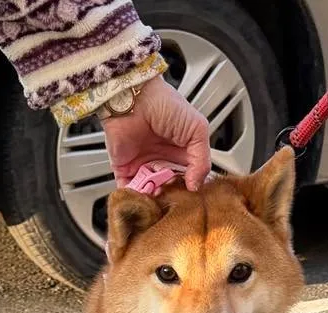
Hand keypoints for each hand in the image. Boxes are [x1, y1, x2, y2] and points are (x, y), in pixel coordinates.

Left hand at [102, 74, 210, 190]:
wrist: (133, 99)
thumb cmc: (163, 104)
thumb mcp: (196, 129)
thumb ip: (202, 159)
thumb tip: (196, 185)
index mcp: (181, 151)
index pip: (190, 177)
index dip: (191, 185)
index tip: (192, 191)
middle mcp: (163, 160)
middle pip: (171, 188)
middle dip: (172, 193)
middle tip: (173, 190)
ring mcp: (144, 166)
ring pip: (152, 193)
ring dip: (156, 197)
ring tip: (159, 190)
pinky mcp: (125, 170)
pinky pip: (130, 191)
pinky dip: (136, 198)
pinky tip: (145, 195)